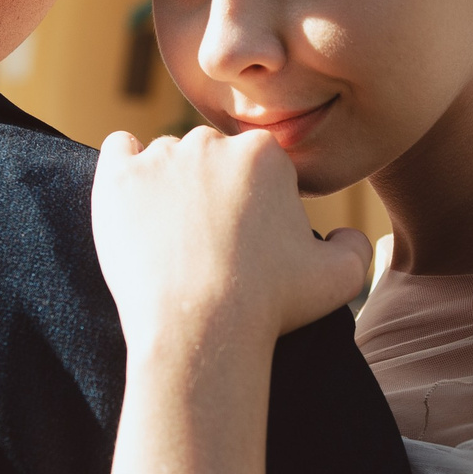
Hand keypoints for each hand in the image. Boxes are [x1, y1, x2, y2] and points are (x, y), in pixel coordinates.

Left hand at [91, 127, 370, 473]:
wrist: (200, 330)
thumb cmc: (271, 306)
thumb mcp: (340, 279)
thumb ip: (356, 246)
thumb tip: (347, 232)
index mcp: (265, 153)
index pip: (258, 164)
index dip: (257, 202)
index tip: (249, 239)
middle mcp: (211, 142)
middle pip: (211, 156)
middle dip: (213, 189)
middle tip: (210, 242)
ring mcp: (159, 157)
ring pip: (166, 157)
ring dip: (170, 185)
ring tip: (173, 237)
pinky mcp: (116, 178)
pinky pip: (118, 150)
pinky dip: (124, 167)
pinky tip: (133, 198)